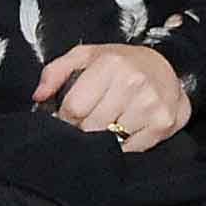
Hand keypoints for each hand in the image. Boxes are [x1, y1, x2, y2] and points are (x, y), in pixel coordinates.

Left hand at [34, 42, 188, 151]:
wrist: (166, 67)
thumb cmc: (121, 63)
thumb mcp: (86, 56)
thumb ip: (55, 72)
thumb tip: (39, 96)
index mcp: (110, 64)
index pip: (74, 108)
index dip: (66, 118)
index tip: (69, 117)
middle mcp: (132, 82)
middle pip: (91, 127)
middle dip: (84, 128)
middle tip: (90, 119)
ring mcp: (150, 104)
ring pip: (110, 139)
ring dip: (104, 136)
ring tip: (110, 120)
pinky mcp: (162, 123)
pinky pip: (131, 149)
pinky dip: (123, 144)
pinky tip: (126, 128)